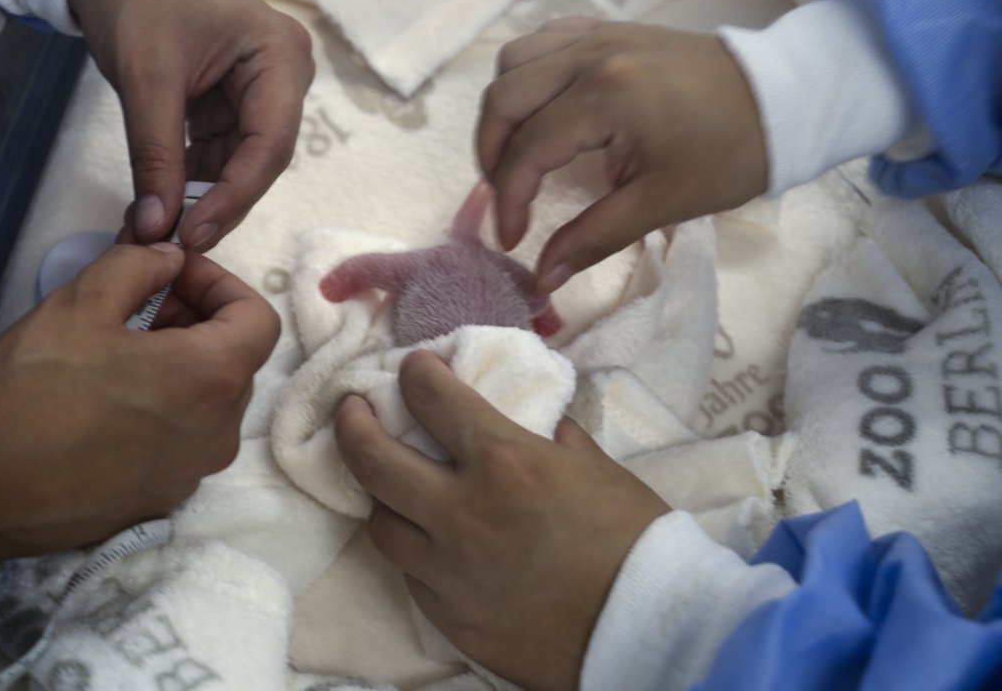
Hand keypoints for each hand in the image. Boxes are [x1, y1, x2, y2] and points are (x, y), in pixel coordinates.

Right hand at [0, 243, 279, 560]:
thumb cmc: (27, 390)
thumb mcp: (80, 303)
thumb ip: (139, 267)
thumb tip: (170, 261)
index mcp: (211, 379)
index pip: (259, 320)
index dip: (221, 285)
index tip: (174, 277)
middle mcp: (218, 433)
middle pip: (235, 361)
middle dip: (198, 322)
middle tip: (141, 305)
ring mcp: (192, 474)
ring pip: (210, 404)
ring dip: (181, 366)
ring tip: (119, 351)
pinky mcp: (161, 501)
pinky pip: (182, 442)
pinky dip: (164, 411)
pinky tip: (108, 402)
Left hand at [68, 0, 314, 249]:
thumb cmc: (136, 0)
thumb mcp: (145, 79)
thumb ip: (155, 156)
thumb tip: (157, 228)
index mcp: (279, 56)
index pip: (269, 144)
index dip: (234, 196)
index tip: (194, 234)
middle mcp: (283, 75)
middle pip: (260, 159)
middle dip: (217, 203)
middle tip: (176, 244)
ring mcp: (262, 91)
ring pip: (239, 164)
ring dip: (200, 198)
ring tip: (159, 232)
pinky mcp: (235, 104)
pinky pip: (220, 153)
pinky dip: (189, 180)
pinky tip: (160, 207)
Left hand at [334, 352, 668, 690]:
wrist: (651, 633)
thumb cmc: (636, 541)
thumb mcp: (599, 468)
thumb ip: (554, 440)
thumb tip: (537, 426)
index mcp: (502, 461)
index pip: (430, 398)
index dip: (416, 373)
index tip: (415, 368)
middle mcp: (460, 512)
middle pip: (372, 459)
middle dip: (352, 423)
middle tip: (352, 409)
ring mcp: (447, 571)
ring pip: (380, 524)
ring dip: (381, 497)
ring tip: (390, 486)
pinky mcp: (449, 618)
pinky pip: (412, 576)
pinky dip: (416, 553)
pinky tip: (431, 545)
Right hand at [477, 18, 767, 293]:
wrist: (781, 98)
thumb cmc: (728, 155)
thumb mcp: (661, 203)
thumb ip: (592, 238)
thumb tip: (542, 279)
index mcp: (607, 98)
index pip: (528, 150)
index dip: (509, 201)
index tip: (513, 241)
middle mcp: (591, 55)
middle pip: (504, 99)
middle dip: (491, 156)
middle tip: (507, 199)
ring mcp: (597, 34)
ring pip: (514, 62)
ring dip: (504, 111)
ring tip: (518, 154)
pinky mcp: (608, 28)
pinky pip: (543, 41)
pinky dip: (528, 76)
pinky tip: (542, 109)